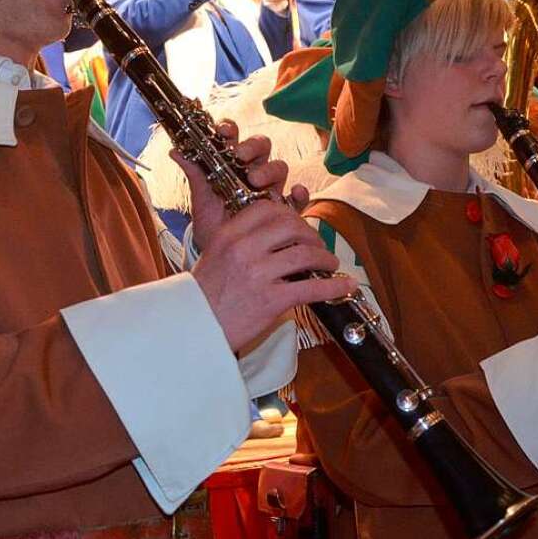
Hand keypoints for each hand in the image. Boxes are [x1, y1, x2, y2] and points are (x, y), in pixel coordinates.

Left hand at [172, 122, 287, 248]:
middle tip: (240, 157)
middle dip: (252, 147)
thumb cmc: (213, 226)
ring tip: (256, 181)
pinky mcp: (284, 210)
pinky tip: (296, 192)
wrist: (223, 258)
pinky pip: (298, 199)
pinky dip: (299, 193)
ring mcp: (271, 189)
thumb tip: (175, 150)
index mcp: (232, 165)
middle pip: (261, 147)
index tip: (223, 132)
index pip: (234, 139)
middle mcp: (254, 172)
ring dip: (269, 169)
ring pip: (279, 167)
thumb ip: (194, 175)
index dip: (230, 130)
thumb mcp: (201, 202)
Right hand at [192, 199, 355, 351]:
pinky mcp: (271, 300)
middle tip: (317, 245)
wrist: (193, 329)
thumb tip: (275, 237)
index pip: (268, 208)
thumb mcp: (214, 256)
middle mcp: (244, 248)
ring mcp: (259, 273)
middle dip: (311, 234)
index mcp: (229, 234)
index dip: (289, 214)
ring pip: (305, 253)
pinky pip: (311, 287)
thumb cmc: (203, 297)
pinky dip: (334, 286)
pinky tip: (344, 285)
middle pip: (292, 226)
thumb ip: (240, 242)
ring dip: (325, 257)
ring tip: (329, 264)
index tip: (297, 225)